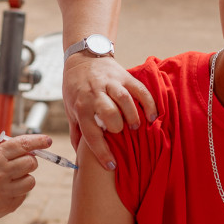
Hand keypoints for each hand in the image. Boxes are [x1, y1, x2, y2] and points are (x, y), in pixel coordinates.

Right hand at [0, 134, 50, 217]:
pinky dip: (17, 191)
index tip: (47, 140)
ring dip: (24, 177)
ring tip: (9, 178)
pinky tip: (2, 189)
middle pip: (31, 163)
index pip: (23, 146)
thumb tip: (34, 148)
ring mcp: (2, 193)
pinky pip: (23, 195)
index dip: (38, 141)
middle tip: (16, 163)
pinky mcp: (5, 207)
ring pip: (30, 181)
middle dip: (27, 161)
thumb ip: (8, 151)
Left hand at [62, 55, 156, 169]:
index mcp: (81, 106)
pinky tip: (152, 116)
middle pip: (108, 113)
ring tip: (137, 127)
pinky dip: (148, 103)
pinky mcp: (124, 77)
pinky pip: (139, 90)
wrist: (83, 58)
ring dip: (133, 116)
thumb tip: (79, 158)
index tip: (111, 165)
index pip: (91, 133)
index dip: (101, 151)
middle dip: (116, 127)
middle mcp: (95, 94)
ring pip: (124, 100)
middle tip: (121, 134)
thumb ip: (77, 132)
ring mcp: (111, 84)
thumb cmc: (76, 88)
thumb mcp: (71, 109)